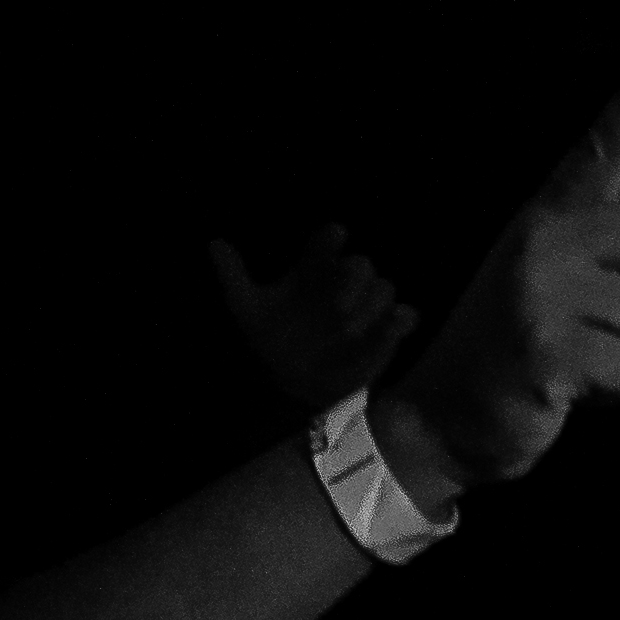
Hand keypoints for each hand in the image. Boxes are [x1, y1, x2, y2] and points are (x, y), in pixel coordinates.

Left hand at [207, 223, 420, 412]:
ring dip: (369, 305)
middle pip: (360, 264)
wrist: (295, 383)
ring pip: (383, 289)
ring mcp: (368, 307)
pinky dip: (401, 319)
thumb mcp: (248, 309)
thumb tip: (214, 243)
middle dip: (353, 276)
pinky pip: (405, 316)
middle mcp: (343, 283)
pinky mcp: (388, 330)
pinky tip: (391, 324)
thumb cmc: (272, 340)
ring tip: (347, 330)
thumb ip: (234, 276)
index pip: (327, 244)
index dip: (331, 239)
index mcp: (314, 271)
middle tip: (335, 300)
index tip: (334, 236)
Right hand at [378, 50, 619, 502]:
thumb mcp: (589, 300)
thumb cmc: (525, 354)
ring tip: (577, 360)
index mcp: (548, 220)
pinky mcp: (545, 348)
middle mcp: (541, 243)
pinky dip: (617, 391)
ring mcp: (539, 293)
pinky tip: (569, 390)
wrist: (438, 419)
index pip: (599, 154)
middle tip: (601, 321)